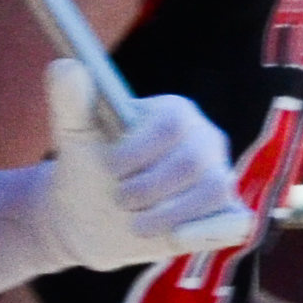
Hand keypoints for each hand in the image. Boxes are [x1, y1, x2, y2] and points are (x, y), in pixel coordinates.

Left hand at [41, 64, 248, 268]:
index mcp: (175, 114)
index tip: (108, 168)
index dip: (138, 152)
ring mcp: (219, 177)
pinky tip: (173, 236)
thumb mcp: (72, 135)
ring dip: (166, 215)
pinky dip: (203, 232)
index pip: (173, 125)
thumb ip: (70, 100)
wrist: (88, 217)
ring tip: (133, 222)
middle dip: (148, 188)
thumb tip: (67, 65)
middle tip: (118, 199)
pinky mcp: (224, 214)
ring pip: (213, 193)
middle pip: (195, 162)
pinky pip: (235, 222)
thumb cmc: (85, 169)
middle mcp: (205, 141)